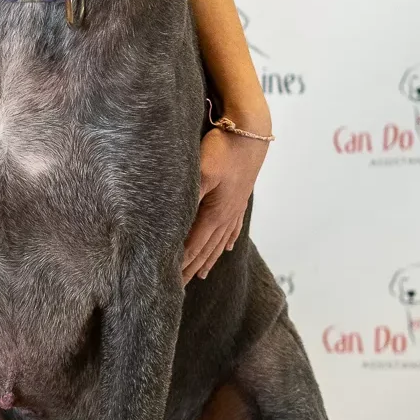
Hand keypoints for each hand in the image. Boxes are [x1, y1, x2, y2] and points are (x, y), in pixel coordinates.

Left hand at [181, 124, 269, 284]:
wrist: (252, 130)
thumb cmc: (223, 148)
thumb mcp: (202, 170)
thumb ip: (189, 195)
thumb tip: (174, 217)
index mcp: (215, 213)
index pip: (193, 246)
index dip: (179, 265)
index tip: (167, 283)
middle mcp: (226, 215)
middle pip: (205, 248)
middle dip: (190, 268)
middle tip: (176, 288)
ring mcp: (234, 207)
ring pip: (218, 241)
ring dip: (207, 259)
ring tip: (198, 275)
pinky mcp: (238, 197)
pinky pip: (231, 226)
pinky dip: (226, 241)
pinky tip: (227, 247)